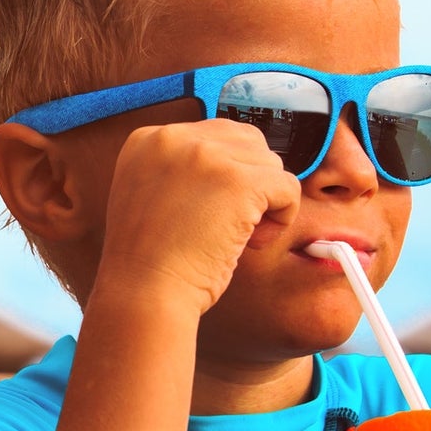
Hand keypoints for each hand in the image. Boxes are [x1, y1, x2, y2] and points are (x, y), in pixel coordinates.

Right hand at [93, 119, 301, 313]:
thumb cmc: (151, 262)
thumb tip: (236, 166)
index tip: (206, 214)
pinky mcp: (238, 180)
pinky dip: (282, 216)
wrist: (144, 293)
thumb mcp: (151, 197)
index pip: (212, 137)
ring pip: (269, 163)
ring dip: (264, 201)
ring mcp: (206, 155)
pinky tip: (254, 241)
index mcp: (147, 140)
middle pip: (246, 141)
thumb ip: (181, 172)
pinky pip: (287, 186)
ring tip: (239, 236)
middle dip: (250, 181)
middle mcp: (173, 138)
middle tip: (231, 223)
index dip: (223, 177)